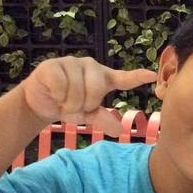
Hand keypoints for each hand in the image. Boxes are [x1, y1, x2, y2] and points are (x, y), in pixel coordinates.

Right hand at [22, 56, 156, 136]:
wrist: (40, 103)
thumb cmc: (69, 106)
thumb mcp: (88, 116)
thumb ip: (102, 119)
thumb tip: (118, 130)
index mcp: (103, 78)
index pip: (124, 78)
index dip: (137, 76)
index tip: (152, 75)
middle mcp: (91, 67)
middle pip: (97, 88)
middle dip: (86, 104)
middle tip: (77, 108)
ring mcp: (72, 63)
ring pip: (77, 88)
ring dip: (69, 102)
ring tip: (64, 102)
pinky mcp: (53, 64)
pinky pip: (60, 83)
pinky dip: (58, 95)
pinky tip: (54, 94)